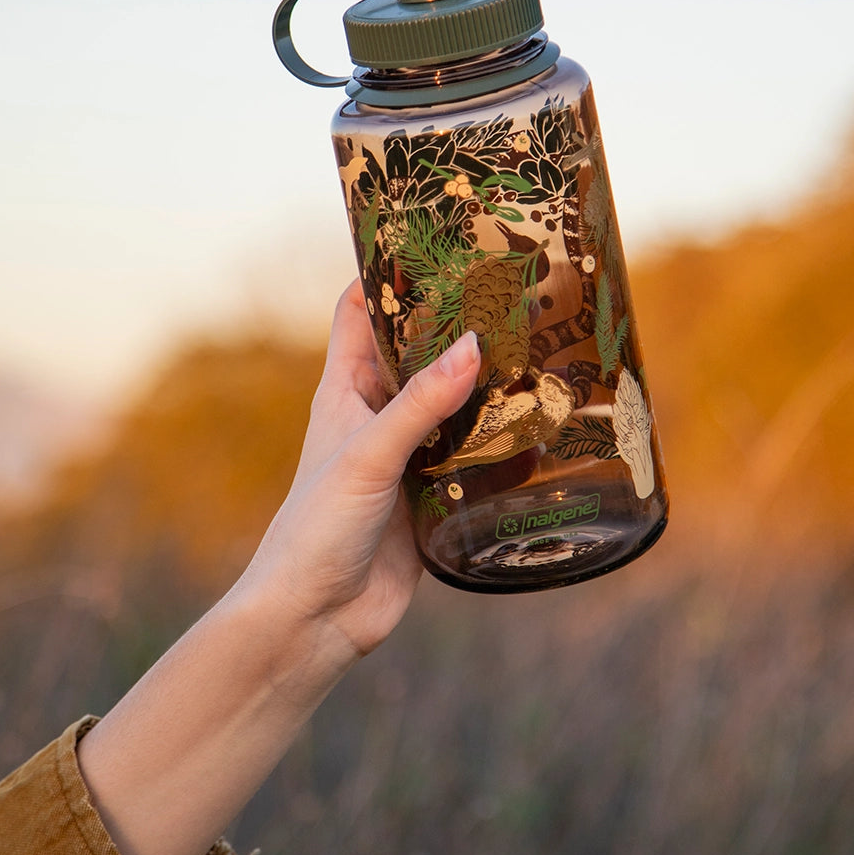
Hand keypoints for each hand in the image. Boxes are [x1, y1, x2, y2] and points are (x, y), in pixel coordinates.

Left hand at [79, 280, 479, 854]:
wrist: (315, 620)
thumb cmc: (315, 531)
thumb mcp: (366, 456)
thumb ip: (419, 405)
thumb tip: (472, 344)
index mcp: (343, 391)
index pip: (358, 311)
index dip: (385, 272)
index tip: (429, 234)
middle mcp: (375, 415)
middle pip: (416, 351)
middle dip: (453, 322)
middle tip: (508, 286)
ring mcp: (405, 455)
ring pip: (450, 403)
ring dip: (483, 381)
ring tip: (535, 343)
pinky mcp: (431, 495)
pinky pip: (470, 454)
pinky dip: (497, 437)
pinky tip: (537, 422)